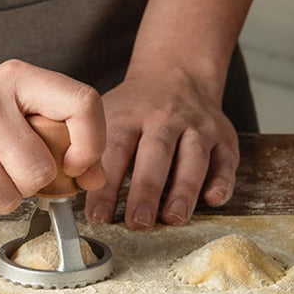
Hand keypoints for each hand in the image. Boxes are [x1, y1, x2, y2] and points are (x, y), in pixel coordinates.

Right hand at [0, 60, 105, 224]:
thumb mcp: (15, 109)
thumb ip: (61, 138)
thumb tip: (97, 179)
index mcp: (17, 77)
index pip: (82, 103)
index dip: (92, 142)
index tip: (75, 163)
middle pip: (41, 170)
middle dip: (30, 183)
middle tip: (6, 168)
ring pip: (9, 199)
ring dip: (0, 199)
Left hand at [85, 66, 238, 228]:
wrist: (176, 71)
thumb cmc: (135, 107)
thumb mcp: (107, 113)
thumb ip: (92, 149)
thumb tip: (66, 194)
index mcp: (131, 114)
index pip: (116, 151)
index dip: (106, 185)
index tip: (98, 216)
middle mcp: (166, 118)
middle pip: (156, 153)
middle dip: (146, 190)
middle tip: (137, 222)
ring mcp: (198, 126)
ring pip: (193, 157)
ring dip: (184, 189)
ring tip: (173, 219)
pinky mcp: (224, 137)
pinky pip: (226, 159)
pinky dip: (222, 180)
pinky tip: (213, 200)